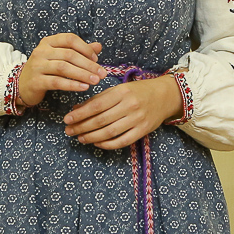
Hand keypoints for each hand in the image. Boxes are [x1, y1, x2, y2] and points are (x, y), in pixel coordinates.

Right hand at [18, 33, 103, 107]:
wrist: (21, 85)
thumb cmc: (45, 70)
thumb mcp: (60, 57)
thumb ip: (79, 51)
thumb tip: (99, 46)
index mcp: (48, 42)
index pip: (69, 39)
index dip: (85, 48)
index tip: (96, 58)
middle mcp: (41, 51)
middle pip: (69, 55)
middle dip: (88, 64)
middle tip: (102, 73)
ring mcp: (37, 66)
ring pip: (64, 68)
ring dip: (82, 74)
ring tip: (96, 81)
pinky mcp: (36, 81)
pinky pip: (57, 82)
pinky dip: (72, 85)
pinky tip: (84, 87)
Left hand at [64, 75, 181, 149]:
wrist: (165, 95)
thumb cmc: (138, 91)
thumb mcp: (119, 89)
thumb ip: (99, 99)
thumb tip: (77, 109)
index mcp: (122, 92)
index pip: (96, 105)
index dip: (80, 114)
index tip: (67, 119)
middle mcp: (130, 105)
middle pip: (101, 120)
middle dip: (82, 127)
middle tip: (69, 131)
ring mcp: (138, 119)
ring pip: (110, 132)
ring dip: (92, 137)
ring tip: (81, 138)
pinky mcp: (143, 130)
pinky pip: (123, 141)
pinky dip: (108, 144)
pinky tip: (98, 143)